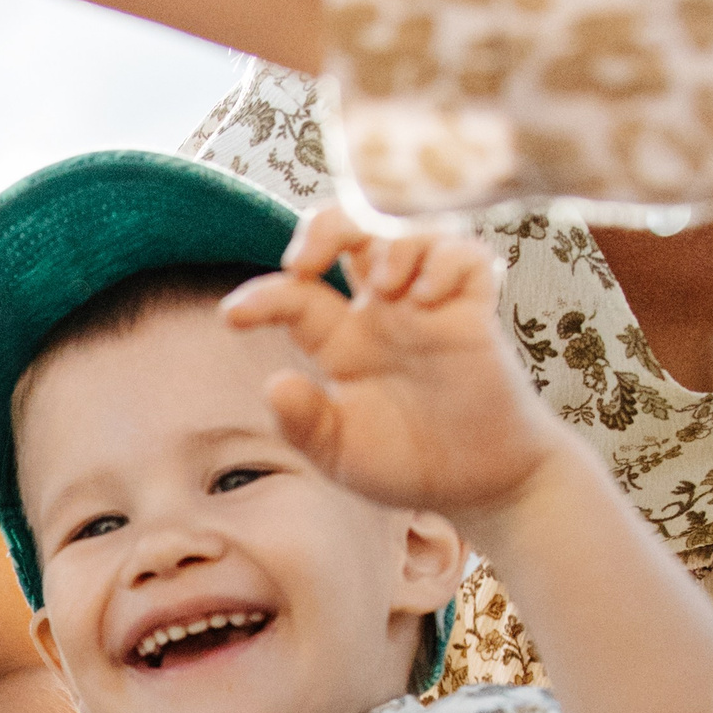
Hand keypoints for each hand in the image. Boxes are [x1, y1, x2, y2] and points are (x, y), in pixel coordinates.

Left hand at [221, 208, 570, 528]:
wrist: (479, 485)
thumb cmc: (406, 464)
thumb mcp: (340, 455)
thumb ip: (304, 424)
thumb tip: (275, 383)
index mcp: (338, 342)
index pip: (294, 296)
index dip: (261, 296)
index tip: (233, 316)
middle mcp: (380, 313)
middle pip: (351, 232)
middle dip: (324, 227)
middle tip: (306, 261)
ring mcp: (428, 309)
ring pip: (408, 233)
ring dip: (390, 243)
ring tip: (384, 285)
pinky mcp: (474, 315)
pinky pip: (467, 258)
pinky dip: (445, 262)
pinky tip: (427, 298)